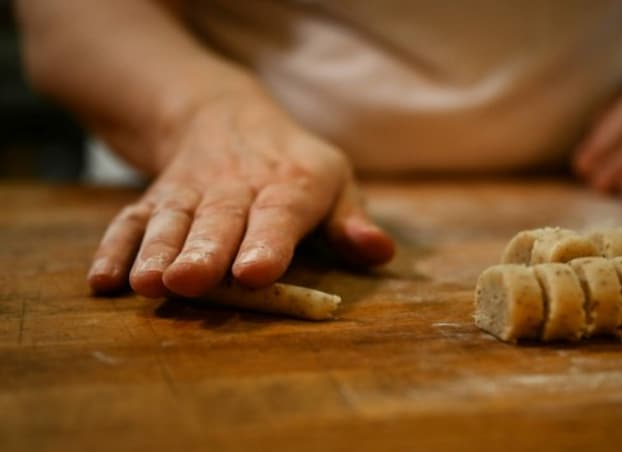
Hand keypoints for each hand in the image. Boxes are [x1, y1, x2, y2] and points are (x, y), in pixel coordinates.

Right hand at [87, 89, 394, 296]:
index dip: (269, 243)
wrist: (226, 116)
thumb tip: (380, 252)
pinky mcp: (156, 198)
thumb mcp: (335, 181)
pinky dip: (114, 247)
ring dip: (156, 249)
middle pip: (219, 219)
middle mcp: (236, 187)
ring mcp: (191, 192)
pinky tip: (103, 281)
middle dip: (204, 250)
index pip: (280, 214)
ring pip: (171, 219)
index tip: (255, 273)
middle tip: (189, 281)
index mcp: (291, 183)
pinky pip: (131, 219)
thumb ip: (351, 222)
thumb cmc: (295, 165)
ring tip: (147, 283)